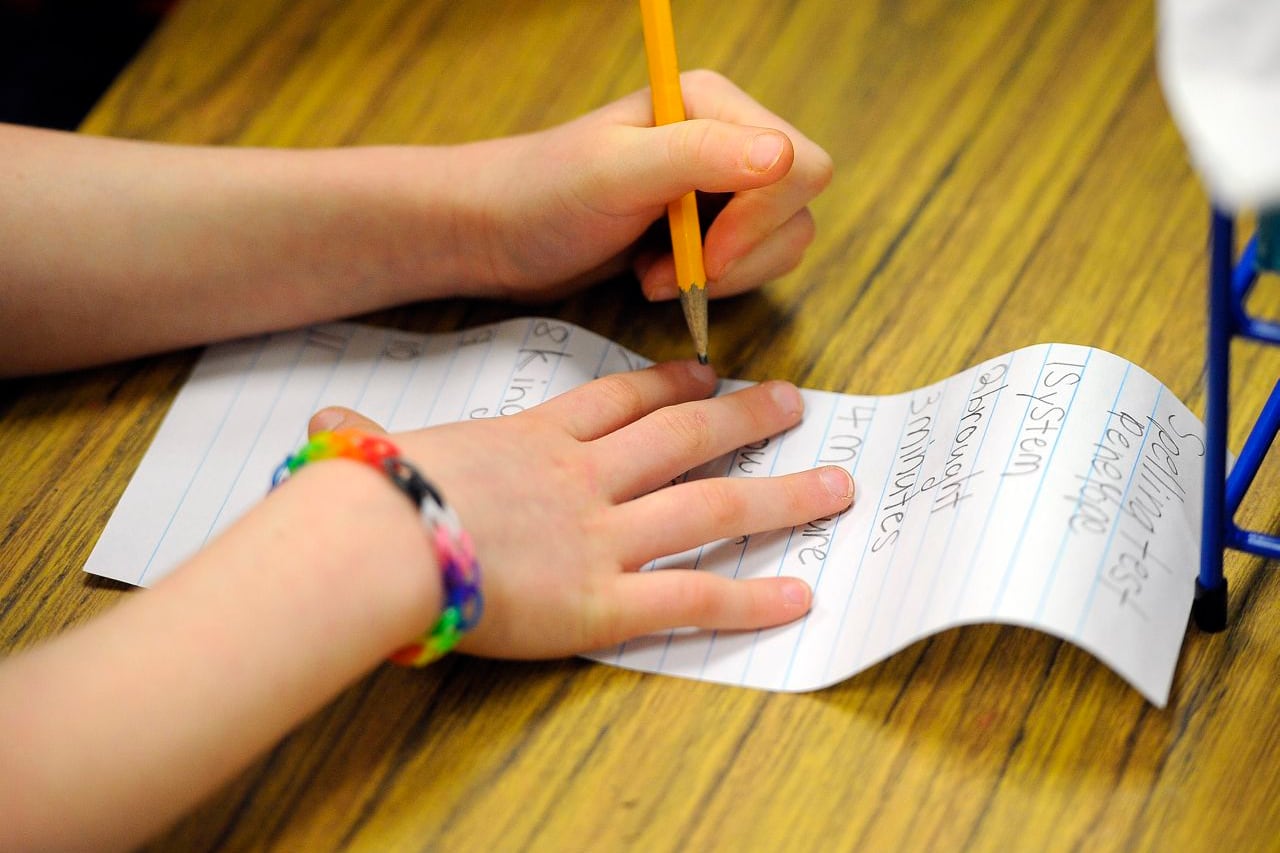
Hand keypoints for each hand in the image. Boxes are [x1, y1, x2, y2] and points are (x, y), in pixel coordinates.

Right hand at [309, 360, 853, 658]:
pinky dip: (749, 598)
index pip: (617, 402)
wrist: (375, 542)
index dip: (668, 384)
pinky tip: (799, 594)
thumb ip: (365, 438)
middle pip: (683, 438)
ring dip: (778, 496)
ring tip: (834, 486)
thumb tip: (325, 427)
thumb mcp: (371, 452)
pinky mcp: (601, 602)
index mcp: (533, 441)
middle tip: (795, 405)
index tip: (706, 372)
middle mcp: (582, 480)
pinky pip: (690, 599)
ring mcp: (599, 537)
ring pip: (710, 508)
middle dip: (744, 419)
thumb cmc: (365, 496)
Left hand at [458, 70, 833, 301]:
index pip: (799, 166)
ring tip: (655, 276)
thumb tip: (784, 156)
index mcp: (713, 106)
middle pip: (796, 210)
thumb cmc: (543, 195)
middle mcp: (727, 138)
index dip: (761, 221)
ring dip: (723, 277)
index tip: (703, 256)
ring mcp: (720, 185)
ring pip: (781, 243)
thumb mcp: (615, 173)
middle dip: (739, 257)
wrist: (499, 234)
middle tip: (669, 271)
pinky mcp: (709, 226)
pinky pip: (751, 264)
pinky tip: (656, 277)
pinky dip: (712, 285)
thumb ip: (699, 157)